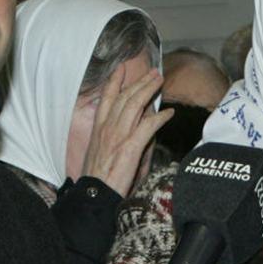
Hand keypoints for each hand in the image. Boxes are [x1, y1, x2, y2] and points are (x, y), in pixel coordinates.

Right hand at [81, 65, 173, 195]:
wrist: (93, 194)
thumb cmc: (96, 177)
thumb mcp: (98, 153)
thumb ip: (111, 139)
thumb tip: (126, 131)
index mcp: (98, 129)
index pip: (107, 99)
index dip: (115, 82)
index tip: (121, 69)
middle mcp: (107, 128)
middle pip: (125, 97)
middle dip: (139, 81)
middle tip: (152, 72)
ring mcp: (119, 136)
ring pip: (135, 105)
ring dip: (149, 90)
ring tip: (160, 81)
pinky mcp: (130, 147)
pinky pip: (148, 126)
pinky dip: (160, 117)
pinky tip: (169, 112)